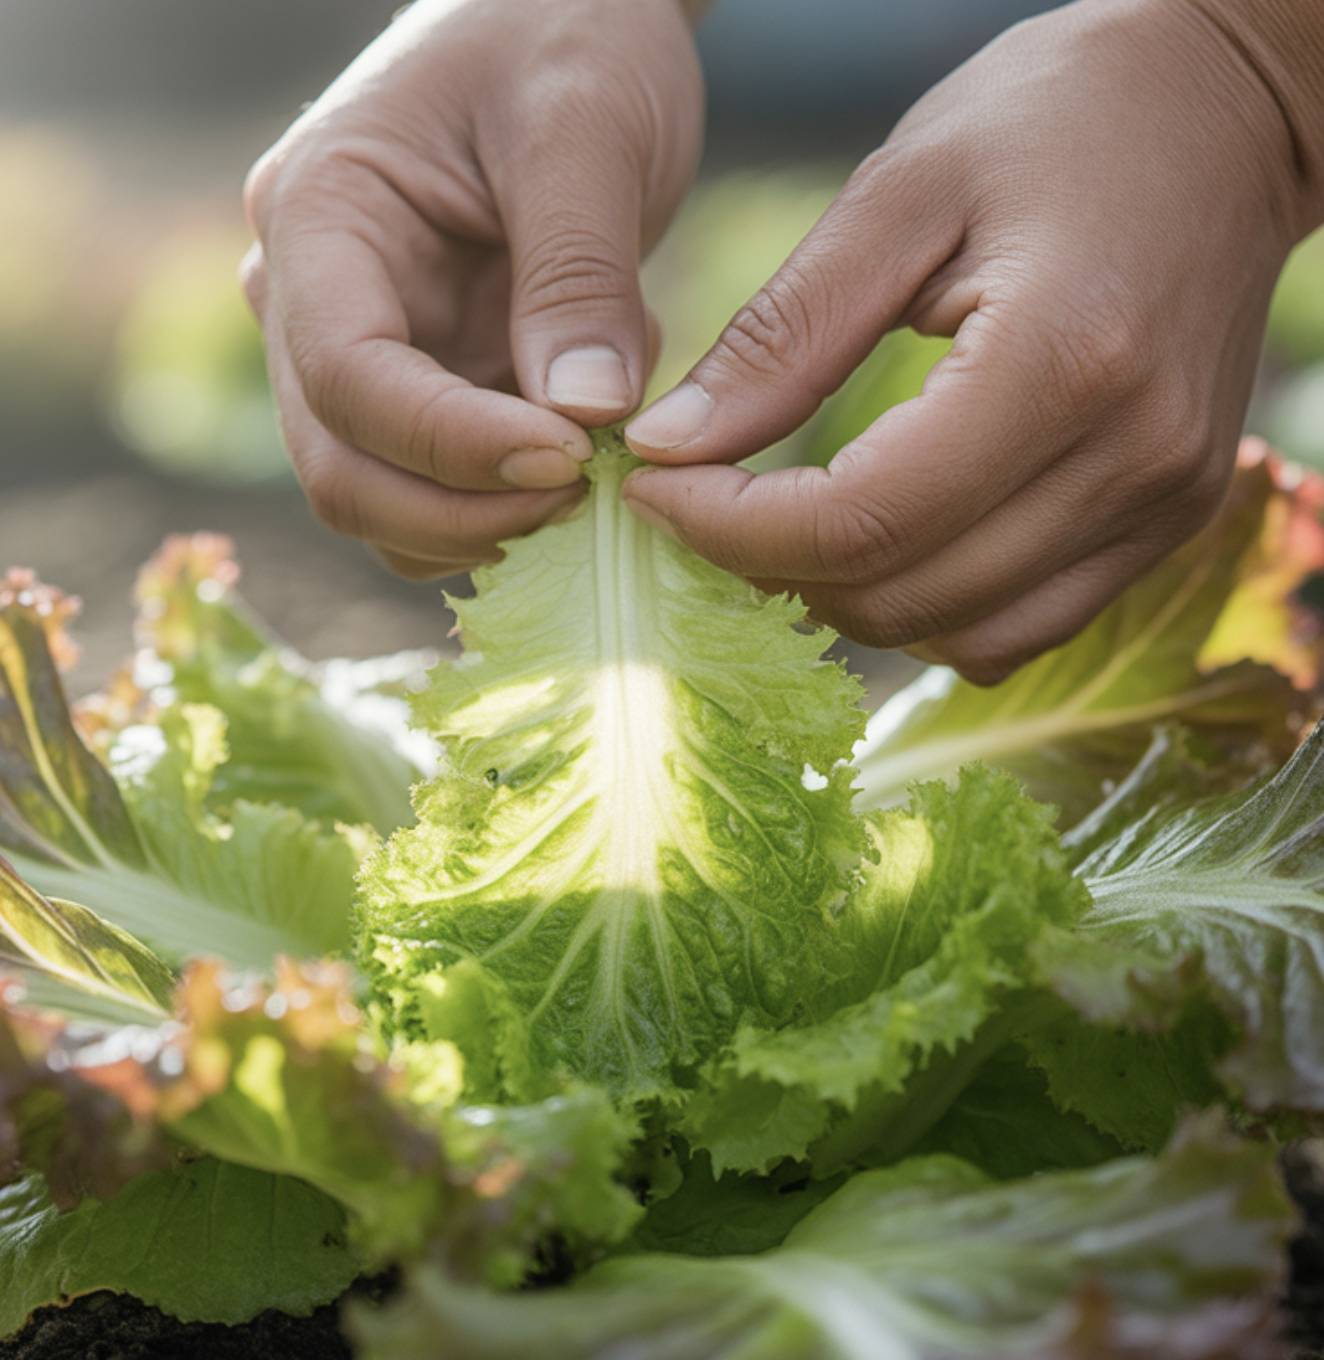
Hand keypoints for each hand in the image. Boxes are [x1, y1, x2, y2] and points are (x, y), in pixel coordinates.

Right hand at [243, 0, 702, 576]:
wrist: (570, 19)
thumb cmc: (567, 34)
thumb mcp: (585, 129)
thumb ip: (579, 275)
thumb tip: (584, 419)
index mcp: (320, 218)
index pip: (347, 379)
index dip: (452, 445)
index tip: (573, 459)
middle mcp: (312, 302)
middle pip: (342, 471)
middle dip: (462, 513)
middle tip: (589, 497)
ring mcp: (363, 355)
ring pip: (383, 502)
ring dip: (486, 525)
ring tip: (597, 468)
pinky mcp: (424, 387)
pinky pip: (440, 491)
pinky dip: (507, 506)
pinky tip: (587, 450)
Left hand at [621, 0, 1323, 683]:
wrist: (1225, 113)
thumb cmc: (1057, 119)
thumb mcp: (898, 194)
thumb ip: (780, 337)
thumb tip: (669, 449)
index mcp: (1064, 362)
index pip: (863, 520)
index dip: (733, 529)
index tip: (656, 490)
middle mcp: (1131, 462)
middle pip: (902, 595)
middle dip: (771, 567)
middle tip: (705, 500)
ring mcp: (1162, 508)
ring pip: (956, 636)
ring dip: (843, 598)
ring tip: (781, 518)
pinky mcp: (1166, 527)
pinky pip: (1017, 631)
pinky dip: (927, 607)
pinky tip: (882, 538)